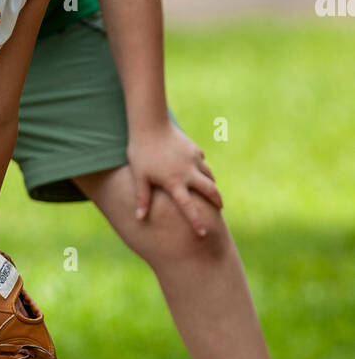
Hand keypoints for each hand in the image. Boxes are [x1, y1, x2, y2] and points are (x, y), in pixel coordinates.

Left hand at [127, 122, 222, 236]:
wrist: (150, 124)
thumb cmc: (141, 152)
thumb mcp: (139, 177)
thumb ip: (142, 198)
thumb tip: (138, 218)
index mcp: (174, 182)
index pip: (188, 207)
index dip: (196, 221)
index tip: (203, 233)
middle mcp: (188, 172)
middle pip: (210, 191)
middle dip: (217, 201)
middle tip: (220, 209)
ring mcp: (194, 160)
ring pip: (210, 176)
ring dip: (212, 185)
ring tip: (212, 192)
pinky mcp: (195, 149)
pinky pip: (202, 162)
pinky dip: (203, 169)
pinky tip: (199, 171)